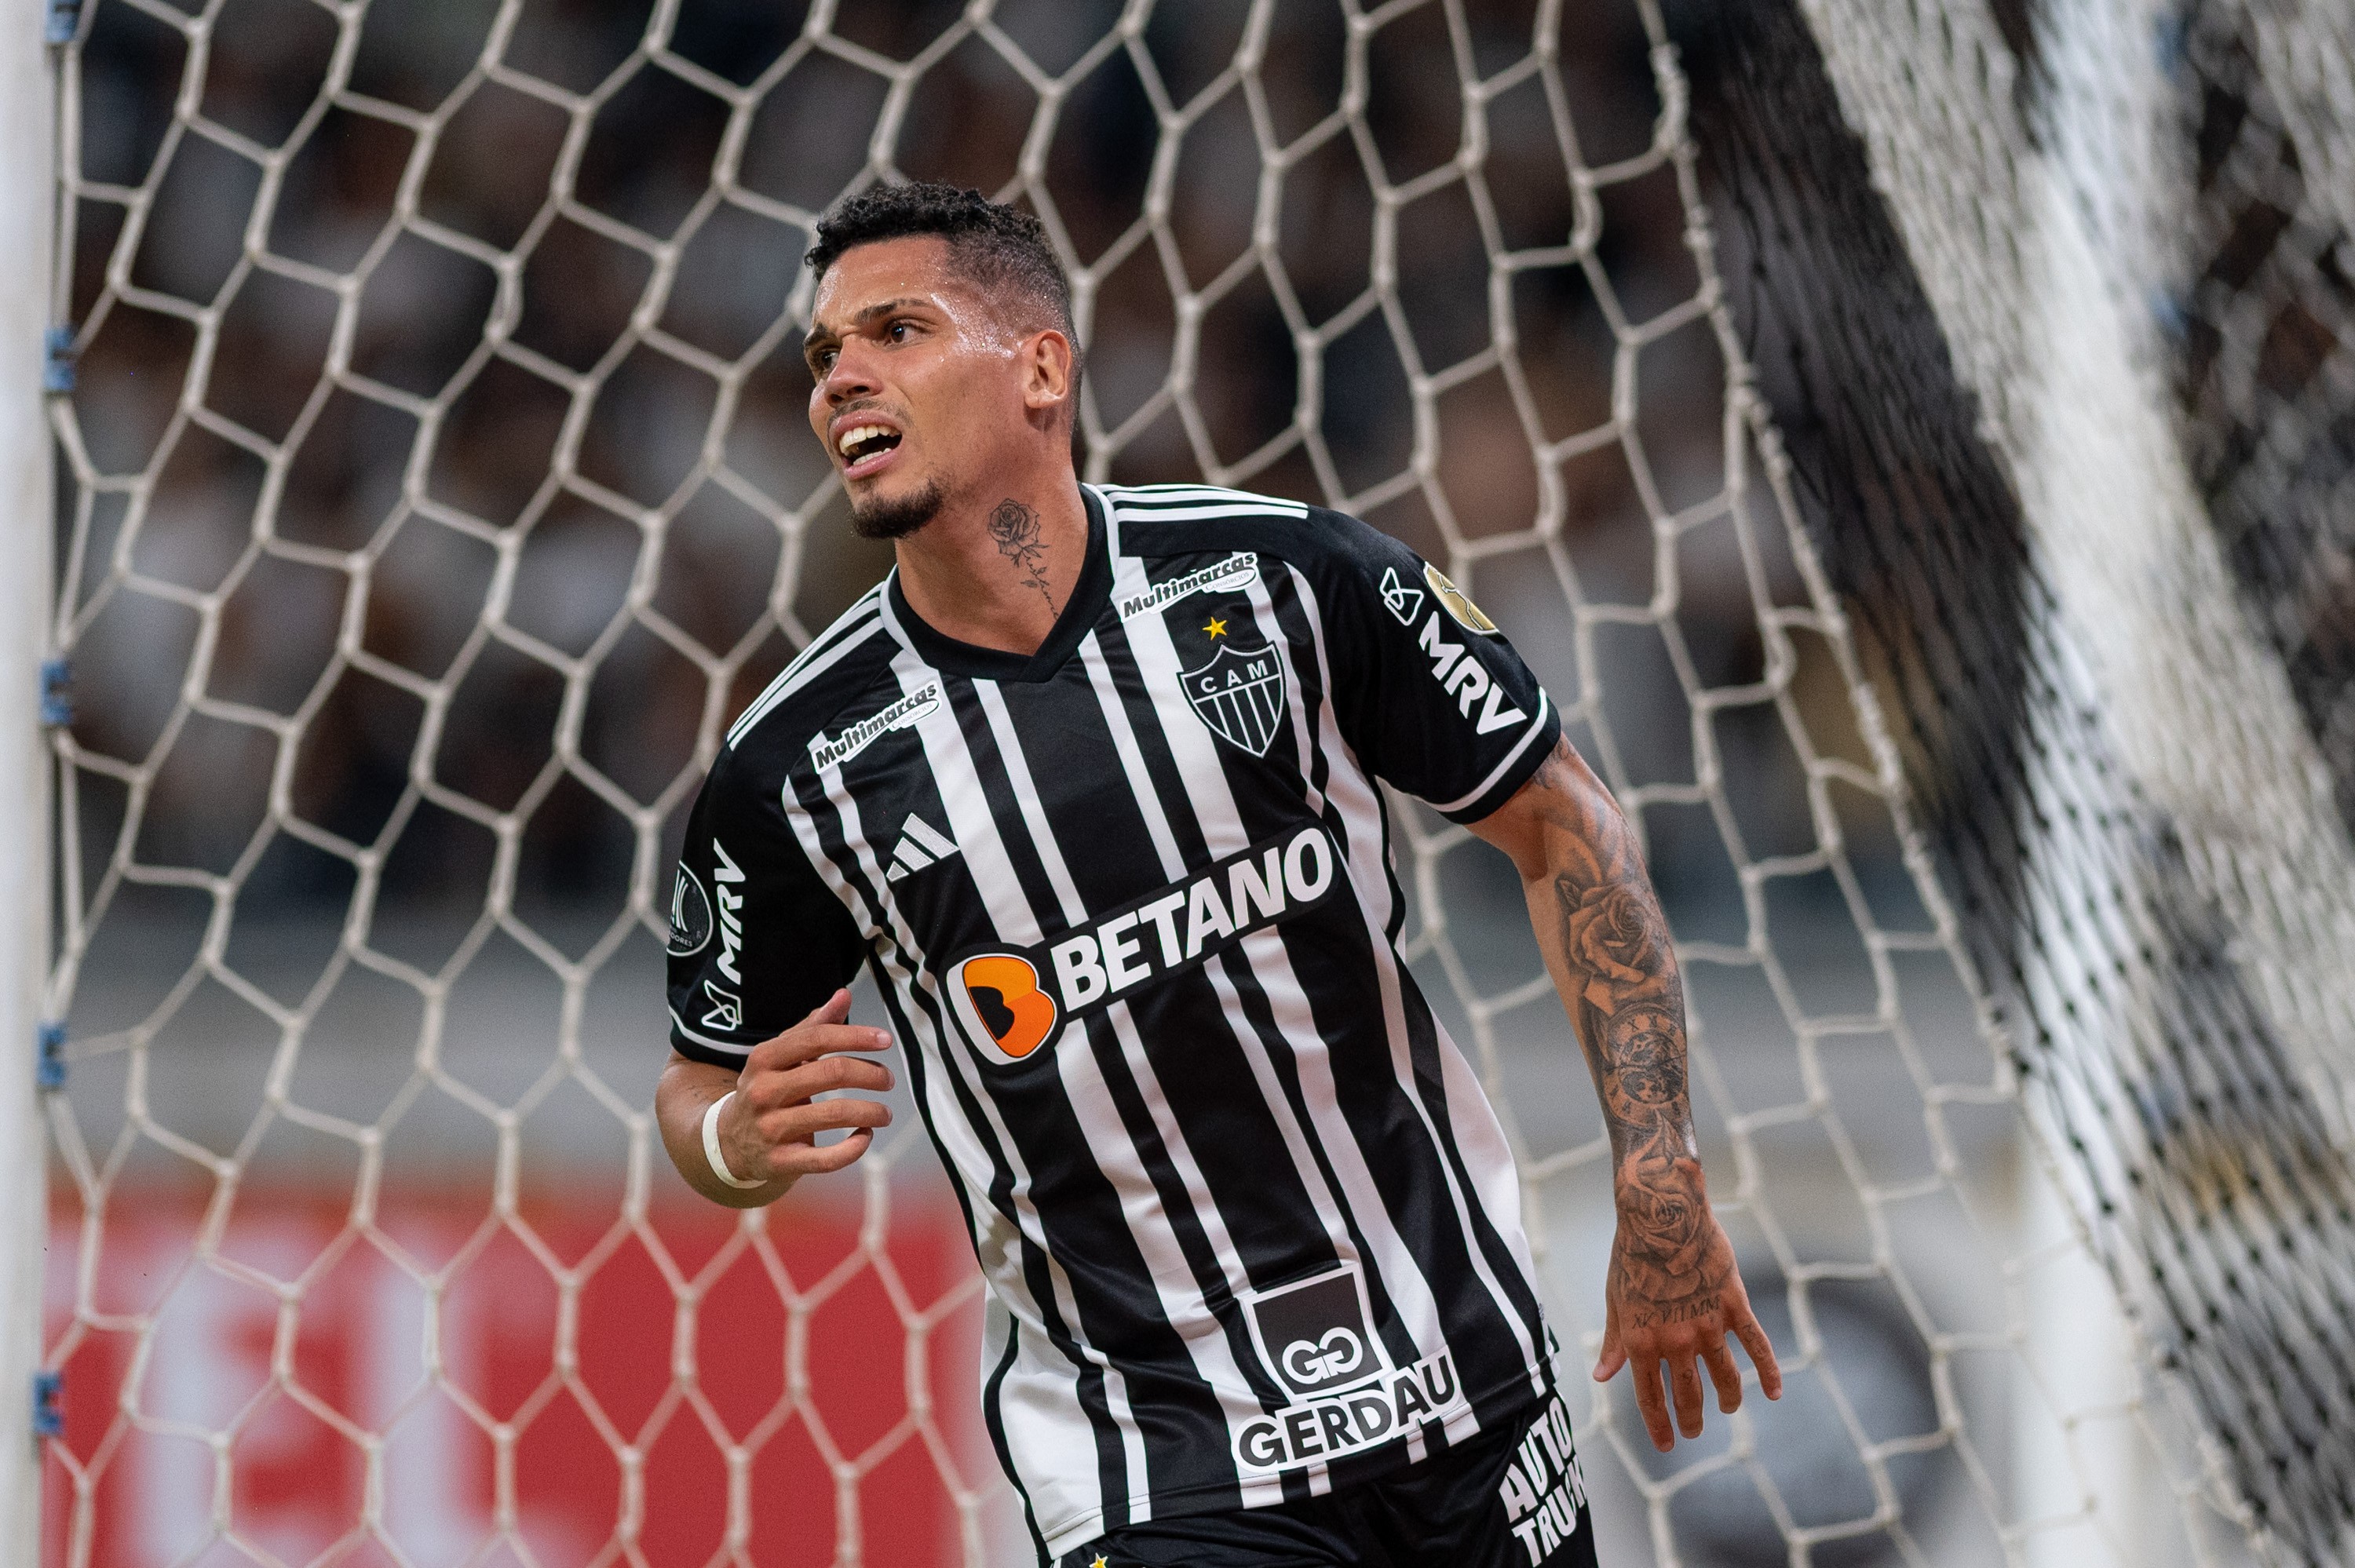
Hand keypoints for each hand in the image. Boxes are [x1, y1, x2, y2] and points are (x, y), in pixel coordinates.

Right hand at [721, 990, 895, 1184]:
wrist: (728, 1143)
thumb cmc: (767, 1089)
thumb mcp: (781, 1056)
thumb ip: (813, 1027)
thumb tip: (843, 995)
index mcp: (765, 1059)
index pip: (817, 1039)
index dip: (856, 1036)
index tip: (886, 1040)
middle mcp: (764, 1092)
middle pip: (831, 1073)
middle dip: (870, 1074)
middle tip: (888, 1079)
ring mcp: (770, 1129)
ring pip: (834, 1114)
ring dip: (871, 1112)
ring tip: (885, 1113)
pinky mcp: (780, 1162)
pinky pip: (826, 1159)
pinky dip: (854, 1148)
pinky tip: (864, 1137)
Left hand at [1593, 1161, 1781, 1450]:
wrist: (1661, 1214)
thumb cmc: (1632, 1255)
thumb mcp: (1615, 1301)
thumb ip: (1613, 1342)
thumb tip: (1602, 1377)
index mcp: (1640, 1340)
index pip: (1650, 1396)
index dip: (1659, 1425)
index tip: (1666, 1445)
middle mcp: (1674, 1340)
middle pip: (1688, 1393)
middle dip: (1692, 1418)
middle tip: (1695, 1431)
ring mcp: (1707, 1324)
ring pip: (1724, 1378)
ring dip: (1727, 1399)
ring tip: (1727, 1408)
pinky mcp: (1732, 1305)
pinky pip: (1756, 1347)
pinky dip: (1768, 1372)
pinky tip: (1774, 1392)